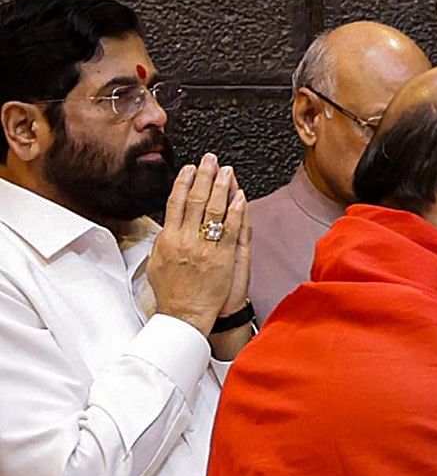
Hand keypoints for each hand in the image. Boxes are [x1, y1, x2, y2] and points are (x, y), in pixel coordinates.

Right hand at [142, 154, 245, 334]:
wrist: (185, 315)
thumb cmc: (171, 292)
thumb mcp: (156, 264)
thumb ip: (163, 241)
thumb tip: (167, 224)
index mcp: (168, 240)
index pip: (174, 203)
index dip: (182, 183)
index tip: (188, 168)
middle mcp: (186, 240)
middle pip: (195, 201)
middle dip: (203, 177)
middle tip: (210, 159)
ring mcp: (205, 248)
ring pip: (214, 211)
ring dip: (222, 188)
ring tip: (227, 171)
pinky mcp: (223, 257)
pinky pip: (231, 229)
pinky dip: (236, 211)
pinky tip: (240, 196)